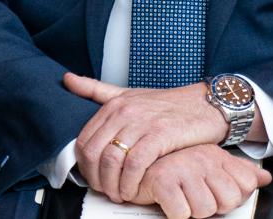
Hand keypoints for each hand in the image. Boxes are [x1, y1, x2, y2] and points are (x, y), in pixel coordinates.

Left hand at [65, 73, 227, 203]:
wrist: (205, 104)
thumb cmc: (168, 104)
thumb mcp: (129, 93)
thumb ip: (96, 90)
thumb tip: (67, 79)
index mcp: (113, 104)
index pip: (84, 140)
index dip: (84, 167)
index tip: (94, 179)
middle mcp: (124, 112)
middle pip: (94, 153)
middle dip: (97, 179)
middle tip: (106, 191)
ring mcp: (141, 123)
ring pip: (112, 160)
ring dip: (113, 185)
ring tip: (121, 194)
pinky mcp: (160, 135)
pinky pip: (135, 164)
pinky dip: (131, 182)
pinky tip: (134, 190)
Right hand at [132, 145, 272, 218]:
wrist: (138, 157)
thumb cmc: (176, 164)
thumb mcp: (214, 165)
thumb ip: (241, 172)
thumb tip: (265, 178)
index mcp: (217, 156)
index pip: (243, 188)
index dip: (229, 199)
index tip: (213, 193)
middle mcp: (203, 159)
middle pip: (227, 202)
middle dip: (210, 207)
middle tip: (193, 196)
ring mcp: (183, 168)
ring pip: (204, 210)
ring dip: (191, 210)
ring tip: (180, 197)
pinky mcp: (163, 181)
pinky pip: (182, 213)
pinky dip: (174, 213)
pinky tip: (167, 201)